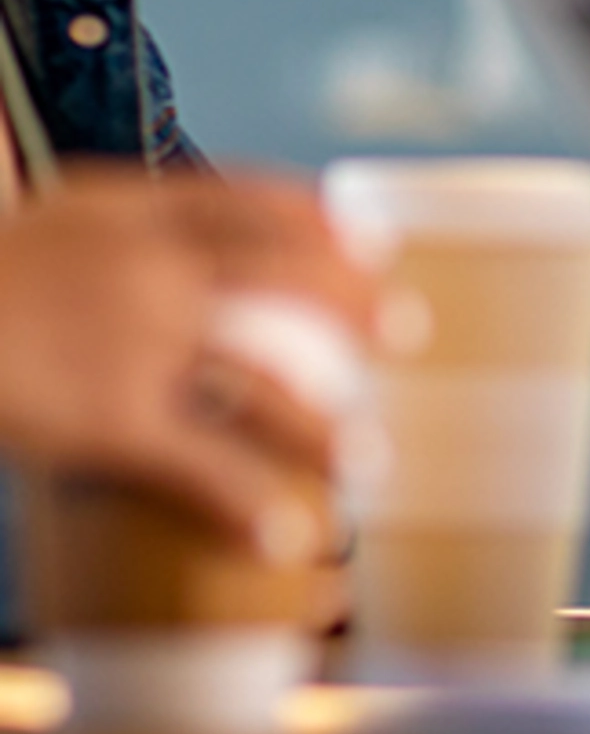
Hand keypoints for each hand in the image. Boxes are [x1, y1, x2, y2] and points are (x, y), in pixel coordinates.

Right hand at [0, 167, 378, 558]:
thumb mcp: (39, 230)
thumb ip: (107, 242)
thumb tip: (169, 262)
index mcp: (125, 211)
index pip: (248, 201)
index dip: (317, 221)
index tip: (369, 241)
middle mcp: (148, 267)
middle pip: (284, 278)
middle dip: (354, 303)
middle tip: (406, 330)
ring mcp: (136, 341)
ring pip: (265, 380)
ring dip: (322, 424)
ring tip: (366, 460)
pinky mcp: (110, 417)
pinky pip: (204, 463)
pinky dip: (252, 502)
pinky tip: (288, 532)